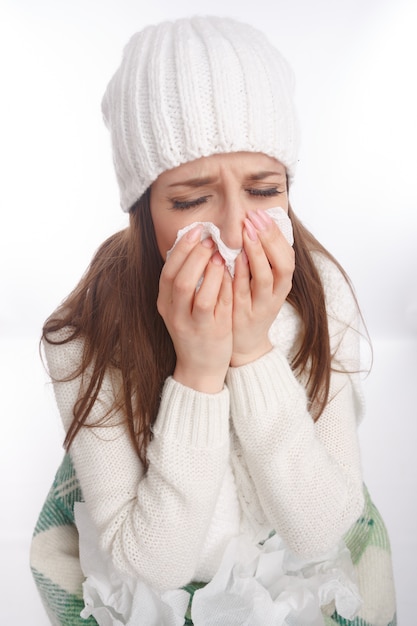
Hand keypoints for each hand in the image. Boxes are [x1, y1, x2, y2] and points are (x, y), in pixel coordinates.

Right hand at [157, 226, 232, 392]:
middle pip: (180, 279)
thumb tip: (194, 245)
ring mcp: (193, 324)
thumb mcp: (180, 306)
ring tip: (220, 253)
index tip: (195, 231)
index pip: (168, 271)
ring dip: (209, 269)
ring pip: (198, 293)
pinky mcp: (212, 332)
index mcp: (165, 304)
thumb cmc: (193, 329)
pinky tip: (231, 272)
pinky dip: (223, 285)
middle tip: (210, 239)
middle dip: (195, 254)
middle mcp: (175, 314)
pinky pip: (216, 305)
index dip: (181, 249)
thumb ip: (185, 280)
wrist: (200, 367)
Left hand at [231, 209, 294, 366]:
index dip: (276, 234)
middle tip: (254, 219)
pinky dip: (240, 274)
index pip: (287, 255)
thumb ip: (261, 259)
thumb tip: (256, 224)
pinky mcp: (243, 315)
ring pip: (264, 278)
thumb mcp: (262, 283)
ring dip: (256, 253)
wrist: (245, 344)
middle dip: (269, 239)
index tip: (262, 213)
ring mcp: (260, 306)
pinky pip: (242, 292)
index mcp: (282, 284)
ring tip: (247, 233)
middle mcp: (276, 294)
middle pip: (281, 265)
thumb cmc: (252, 305)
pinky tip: (233, 257)